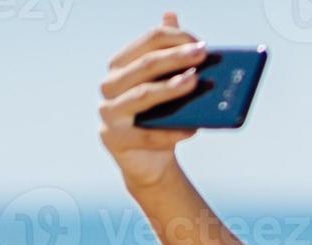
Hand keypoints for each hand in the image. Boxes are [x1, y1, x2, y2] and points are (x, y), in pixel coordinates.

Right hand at [98, 12, 205, 191]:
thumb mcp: (167, 86)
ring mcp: (109, 113)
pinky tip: (193, 129)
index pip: (148, 42)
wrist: (150, 161)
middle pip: (145, 65)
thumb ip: (168, 54)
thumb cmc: (160, 119)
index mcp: (122, 66)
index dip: (174, 38)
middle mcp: (110, 85)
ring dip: (170, 88)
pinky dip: (172, 132)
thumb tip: (172, 15)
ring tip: (195, 82)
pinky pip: (147, 135)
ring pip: (142, 96)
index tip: (200, 43)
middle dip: (176, 58)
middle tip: (202, 54)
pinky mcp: (114, 139)